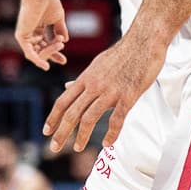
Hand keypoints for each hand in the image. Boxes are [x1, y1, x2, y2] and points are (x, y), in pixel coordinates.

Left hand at [17, 0, 67, 69]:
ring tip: (59, 45)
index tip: (64, 61)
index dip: (55, 54)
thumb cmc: (49, 2)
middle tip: (62, 53)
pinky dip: (37, 60)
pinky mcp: (21, 36)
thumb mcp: (57, 19)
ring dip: (50, 51)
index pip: (46, 45)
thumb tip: (65, 41)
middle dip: (53, 54)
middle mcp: (30, 33)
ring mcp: (25, 35)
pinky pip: (29, 52)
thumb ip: (60, 30)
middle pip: (42, 50)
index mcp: (38, 29)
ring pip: (37, 52)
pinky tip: (45, 66)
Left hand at [43, 33, 163, 153]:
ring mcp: (110, 91)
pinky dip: (111, 133)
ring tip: (77, 148)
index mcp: (86, 79)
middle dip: (61, 132)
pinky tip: (107, 144)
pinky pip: (117, 118)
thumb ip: (82, 79)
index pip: (63, 101)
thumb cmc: (122, 53)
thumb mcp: (96, 64)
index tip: (46, 131)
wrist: (144, 41)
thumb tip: (67, 87)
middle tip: (54, 148)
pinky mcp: (128, 95)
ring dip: (81, 136)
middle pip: (71, 112)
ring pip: (90, 117)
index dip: (53, 117)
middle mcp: (94, 86)